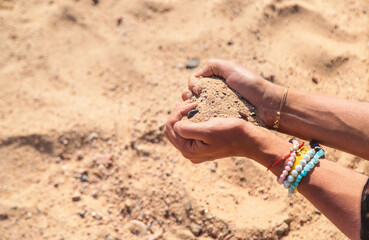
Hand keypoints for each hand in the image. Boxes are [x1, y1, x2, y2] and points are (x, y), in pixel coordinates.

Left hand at [164, 101, 289, 167]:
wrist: (249, 140)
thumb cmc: (231, 133)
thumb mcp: (208, 130)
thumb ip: (188, 130)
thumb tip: (175, 125)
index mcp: (188, 150)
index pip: (170, 128)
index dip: (176, 113)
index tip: (190, 104)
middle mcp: (189, 152)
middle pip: (172, 129)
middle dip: (178, 113)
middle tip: (190, 103)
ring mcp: (195, 148)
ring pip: (179, 128)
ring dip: (183, 115)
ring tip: (193, 105)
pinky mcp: (202, 143)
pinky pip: (189, 130)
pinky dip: (190, 119)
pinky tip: (195, 110)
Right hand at [181, 59, 283, 126]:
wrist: (266, 104)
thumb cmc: (250, 84)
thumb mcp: (231, 68)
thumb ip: (212, 66)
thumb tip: (197, 76)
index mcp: (214, 81)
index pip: (193, 82)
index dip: (192, 84)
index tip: (198, 89)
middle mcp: (213, 94)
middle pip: (190, 95)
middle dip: (188, 96)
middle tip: (194, 100)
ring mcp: (216, 108)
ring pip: (195, 108)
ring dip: (191, 108)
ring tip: (195, 110)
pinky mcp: (220, 120)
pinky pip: (205, 120)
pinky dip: (199, 119)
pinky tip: (198, 119)